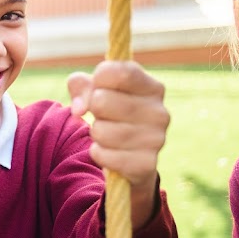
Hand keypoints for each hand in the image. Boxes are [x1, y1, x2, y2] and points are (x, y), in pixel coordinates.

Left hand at [67, 60, 168, 226]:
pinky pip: (104, 156)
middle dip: (93, 108)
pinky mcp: (147, 164)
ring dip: (95, 133)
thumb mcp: (96, 90)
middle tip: (103, 114)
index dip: (100, 77)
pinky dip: (98, 154)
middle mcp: (159, 112)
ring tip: (107, 133)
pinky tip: (108, 151)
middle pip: (102, 101)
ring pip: (100, 130)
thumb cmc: (112, 113)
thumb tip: (78, 109)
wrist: (131, 156)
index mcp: (152, 87)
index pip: (120, 72)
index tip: (99, 85)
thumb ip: (80, 85)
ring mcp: (156, 139)